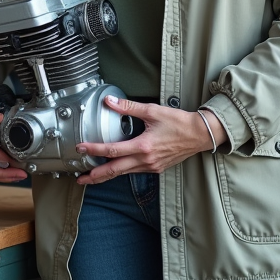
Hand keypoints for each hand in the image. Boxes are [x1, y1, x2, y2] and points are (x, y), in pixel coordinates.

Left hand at [75, 96, 223, 185]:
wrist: (200, 134)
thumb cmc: (178, 122)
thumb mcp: (152, 111)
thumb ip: (128, 107)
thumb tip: (109, 101)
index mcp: (143, 146)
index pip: (112, 150)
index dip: (94, 149)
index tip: (80, 148)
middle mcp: (146, 160)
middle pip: (114, 171)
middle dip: (96, 176)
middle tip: (80, 178)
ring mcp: (151, 166)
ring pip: (124, 173)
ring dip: (107, 175)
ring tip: (92, 176)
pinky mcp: (156, 168)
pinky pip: (134, 171)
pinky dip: (122, 171)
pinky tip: (115, 168)